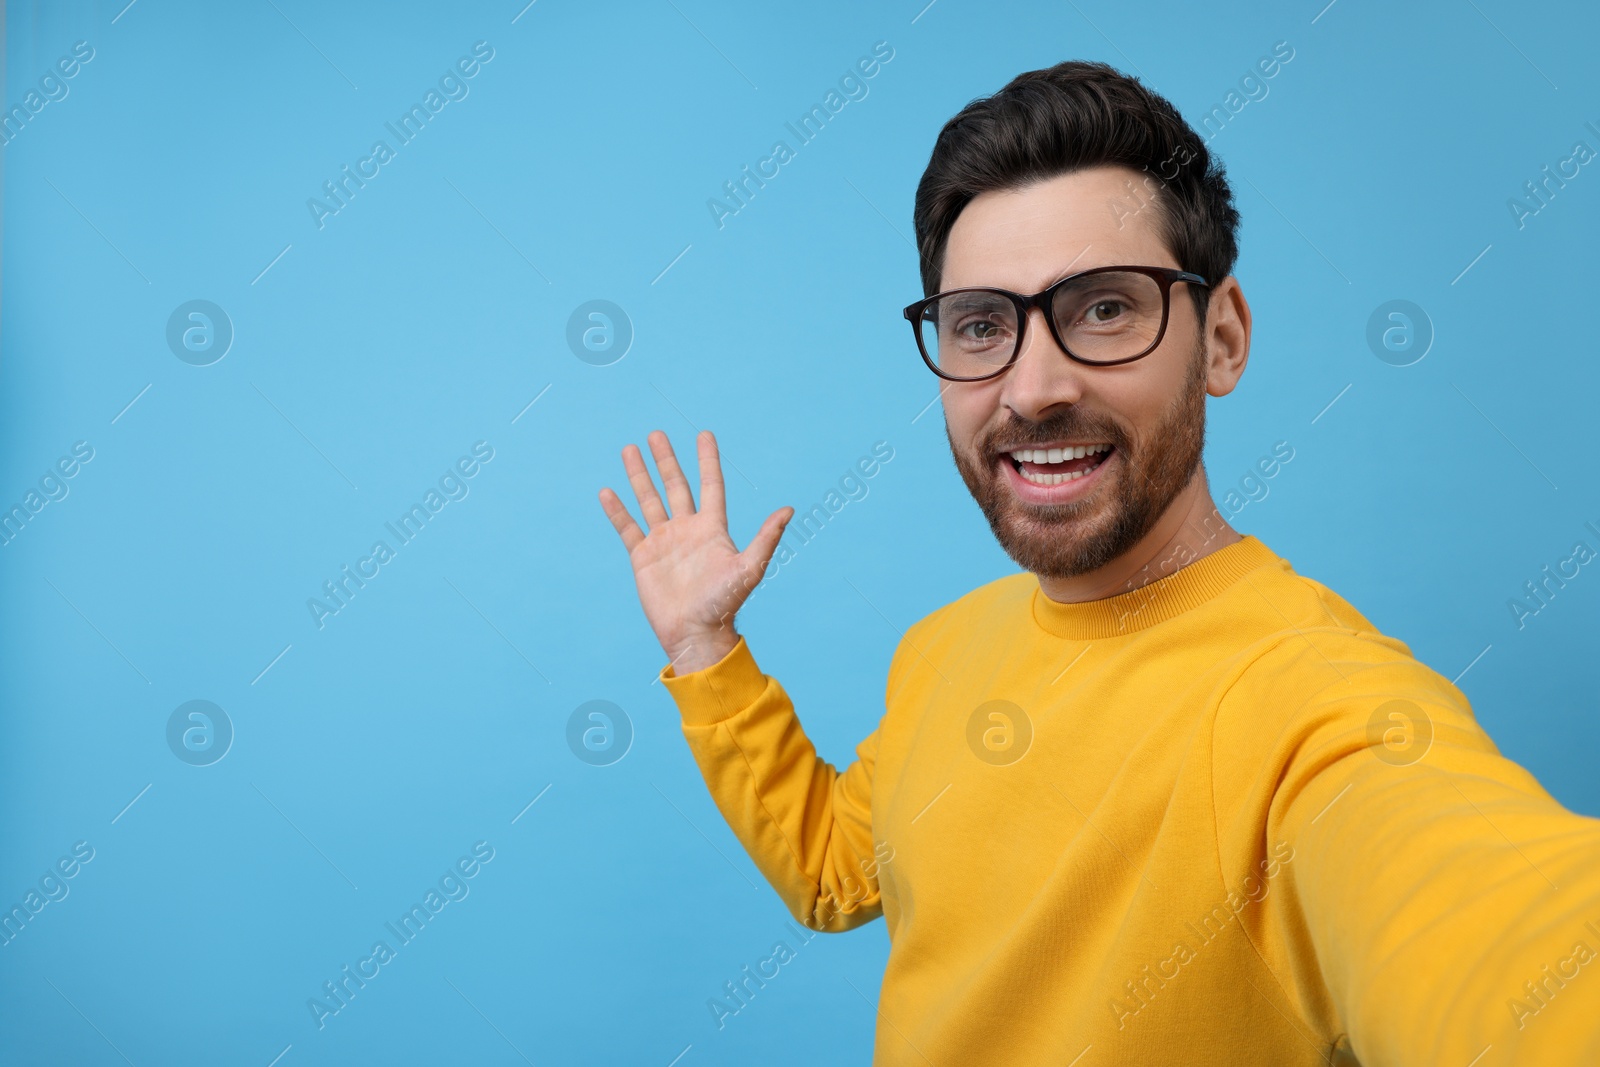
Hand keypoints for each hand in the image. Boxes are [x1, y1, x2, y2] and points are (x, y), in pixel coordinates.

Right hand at [599, 429, 792, 675]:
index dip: (707, 460)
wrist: (696, 634)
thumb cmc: (725, 604)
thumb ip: (766, 538)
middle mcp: (687, 530)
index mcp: (712, 529)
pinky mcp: (643, 558)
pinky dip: (617, 511)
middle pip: (675, 486)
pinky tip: (607, 492)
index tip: (704, 434)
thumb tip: (789, 509)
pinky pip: (628, 528)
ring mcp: (664, 542)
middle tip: (655, 434)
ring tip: (629, 449)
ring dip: (639, 475)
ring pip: (649, 500)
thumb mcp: (749, 568)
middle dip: (666, 460)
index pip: (710, 485)